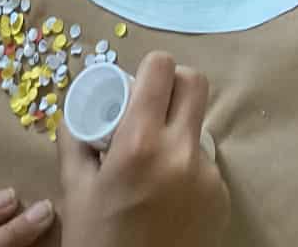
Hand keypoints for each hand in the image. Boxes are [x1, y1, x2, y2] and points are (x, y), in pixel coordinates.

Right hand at [58, 52, 230, 246]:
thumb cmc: (98, 243)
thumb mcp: (75, 193)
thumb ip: (76, 142)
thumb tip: (78, 106)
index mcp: (140, 143)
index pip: (162, 67)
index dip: (149, 71)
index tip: (137, 87)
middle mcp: (180, 151)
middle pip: (195, 82)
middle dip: (172, 88)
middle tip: (151, 110)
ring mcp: (207, 174)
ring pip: (199, 126)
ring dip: (179, 132)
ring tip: (153, 166)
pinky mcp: (222, 196)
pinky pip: (206, 164)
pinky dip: (187, 169)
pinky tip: (168, 196)